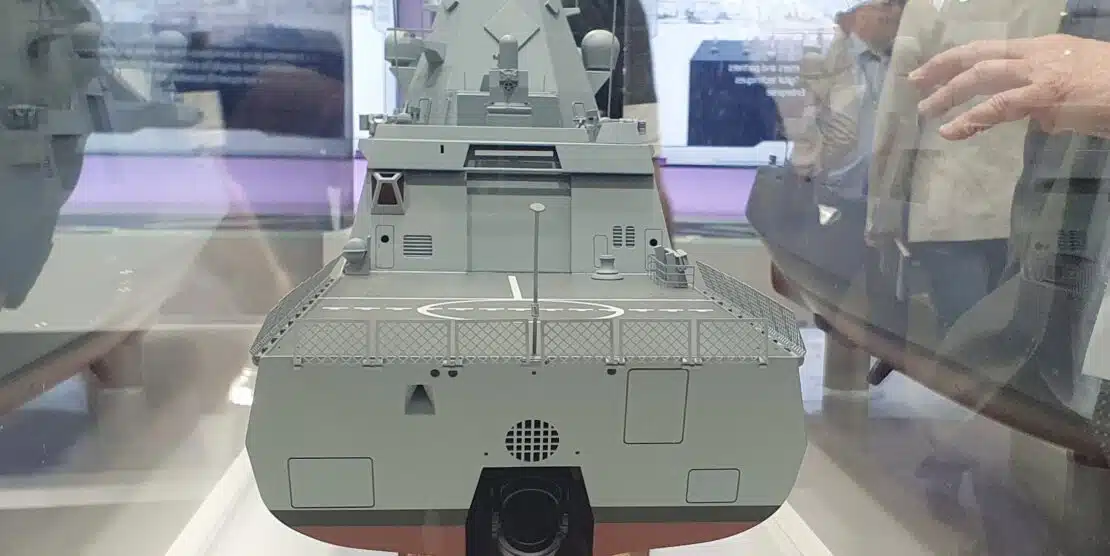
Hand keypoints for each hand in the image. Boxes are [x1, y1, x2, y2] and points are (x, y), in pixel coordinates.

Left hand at [909, 34, 1109, 139]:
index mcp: (1040, 49)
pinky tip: (950, 130)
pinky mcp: (1044, 95)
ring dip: (949, 93)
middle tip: (915, 82)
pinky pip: (998, 106)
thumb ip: (1045, 99)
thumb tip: (1035, 118)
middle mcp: (1035, 55)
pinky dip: (970, 119)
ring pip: (981, 75)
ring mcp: (1038, 73)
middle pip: (977, 55)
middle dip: (942, 67)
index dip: (957, 58)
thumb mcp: (1071, 85)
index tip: (931, 69)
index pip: (990, 49)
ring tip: (926, 109)